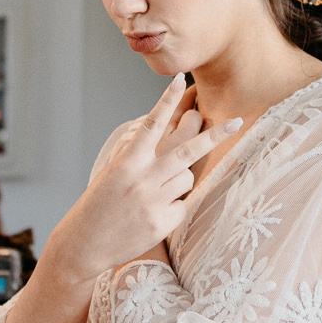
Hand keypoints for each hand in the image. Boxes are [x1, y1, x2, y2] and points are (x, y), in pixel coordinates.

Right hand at [40, 76, 242, 287]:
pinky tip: (152, 215)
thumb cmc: (100, 202)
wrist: (84, 242)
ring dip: (179, 181)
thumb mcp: (113, 171)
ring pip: (188, 178)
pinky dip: (173, 207)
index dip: (167, 101)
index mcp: (128, 161)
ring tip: (154, 193)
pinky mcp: (162, 223)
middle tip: (237, 122)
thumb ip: (139, 154)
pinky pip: (183, 206)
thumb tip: (167, 134)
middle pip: (188, 151)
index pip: (153, 124)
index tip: (180, 80)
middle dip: (215, 135)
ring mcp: (153, 201)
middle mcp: (142, 178)